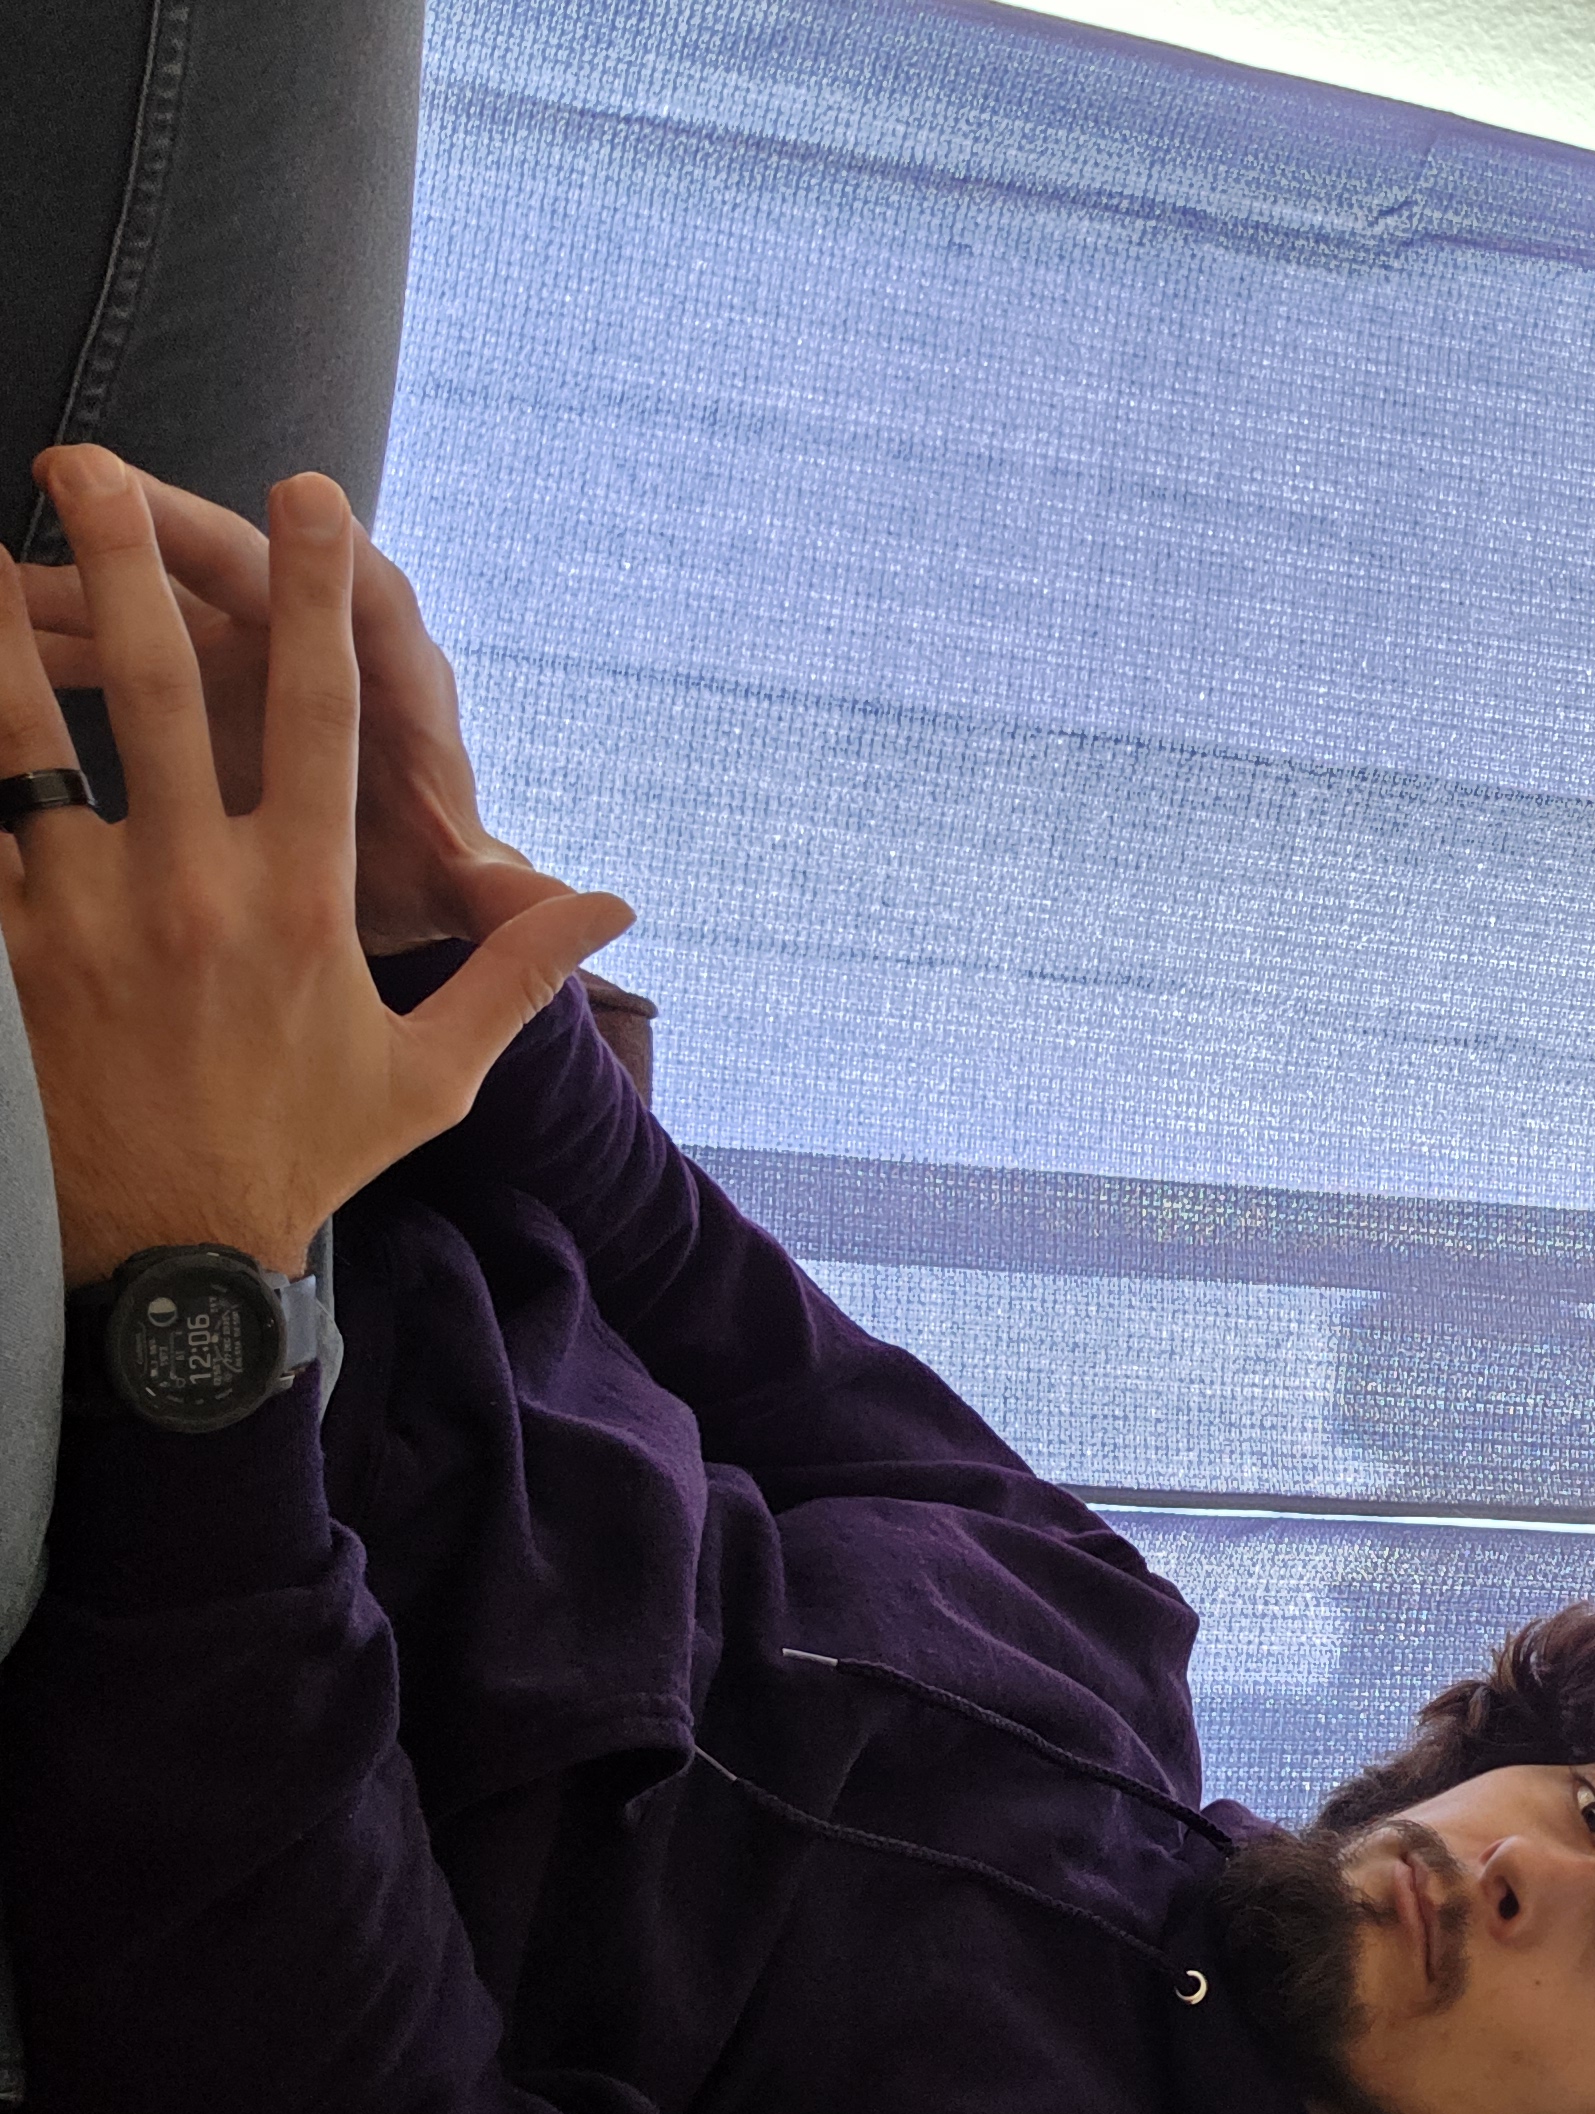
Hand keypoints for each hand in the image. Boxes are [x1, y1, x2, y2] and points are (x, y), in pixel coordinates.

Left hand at [0, 445, 633, 1283]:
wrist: (168, 1255)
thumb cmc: (301, 1155)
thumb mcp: (431, 1075)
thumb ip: (513, 975)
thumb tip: (616, 908)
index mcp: (304, 902)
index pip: (322, 719)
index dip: (316, 598)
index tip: (309, 501)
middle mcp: (196, 891)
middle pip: (162, 690)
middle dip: (131, 563)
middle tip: (89, 461)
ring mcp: (89, 917)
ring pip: (31, 740)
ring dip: (6, 634)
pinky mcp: (11, 952)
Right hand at [18, 456, 571, 952]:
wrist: (364, 881)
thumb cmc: (415, 872)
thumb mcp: (453, 886)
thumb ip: (501, 894)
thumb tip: (580, 907)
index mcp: (399, 690)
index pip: (381, 610)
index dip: (343, 565)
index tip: (312, 506)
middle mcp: (318, 650)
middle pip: (251, 572)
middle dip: (176, 521)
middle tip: (92, 477)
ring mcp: (241, 656)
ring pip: (163, 597)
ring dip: (91, 569)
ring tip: (13, 552)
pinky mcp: (181, 676)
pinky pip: (110, 644)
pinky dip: (54, 629)